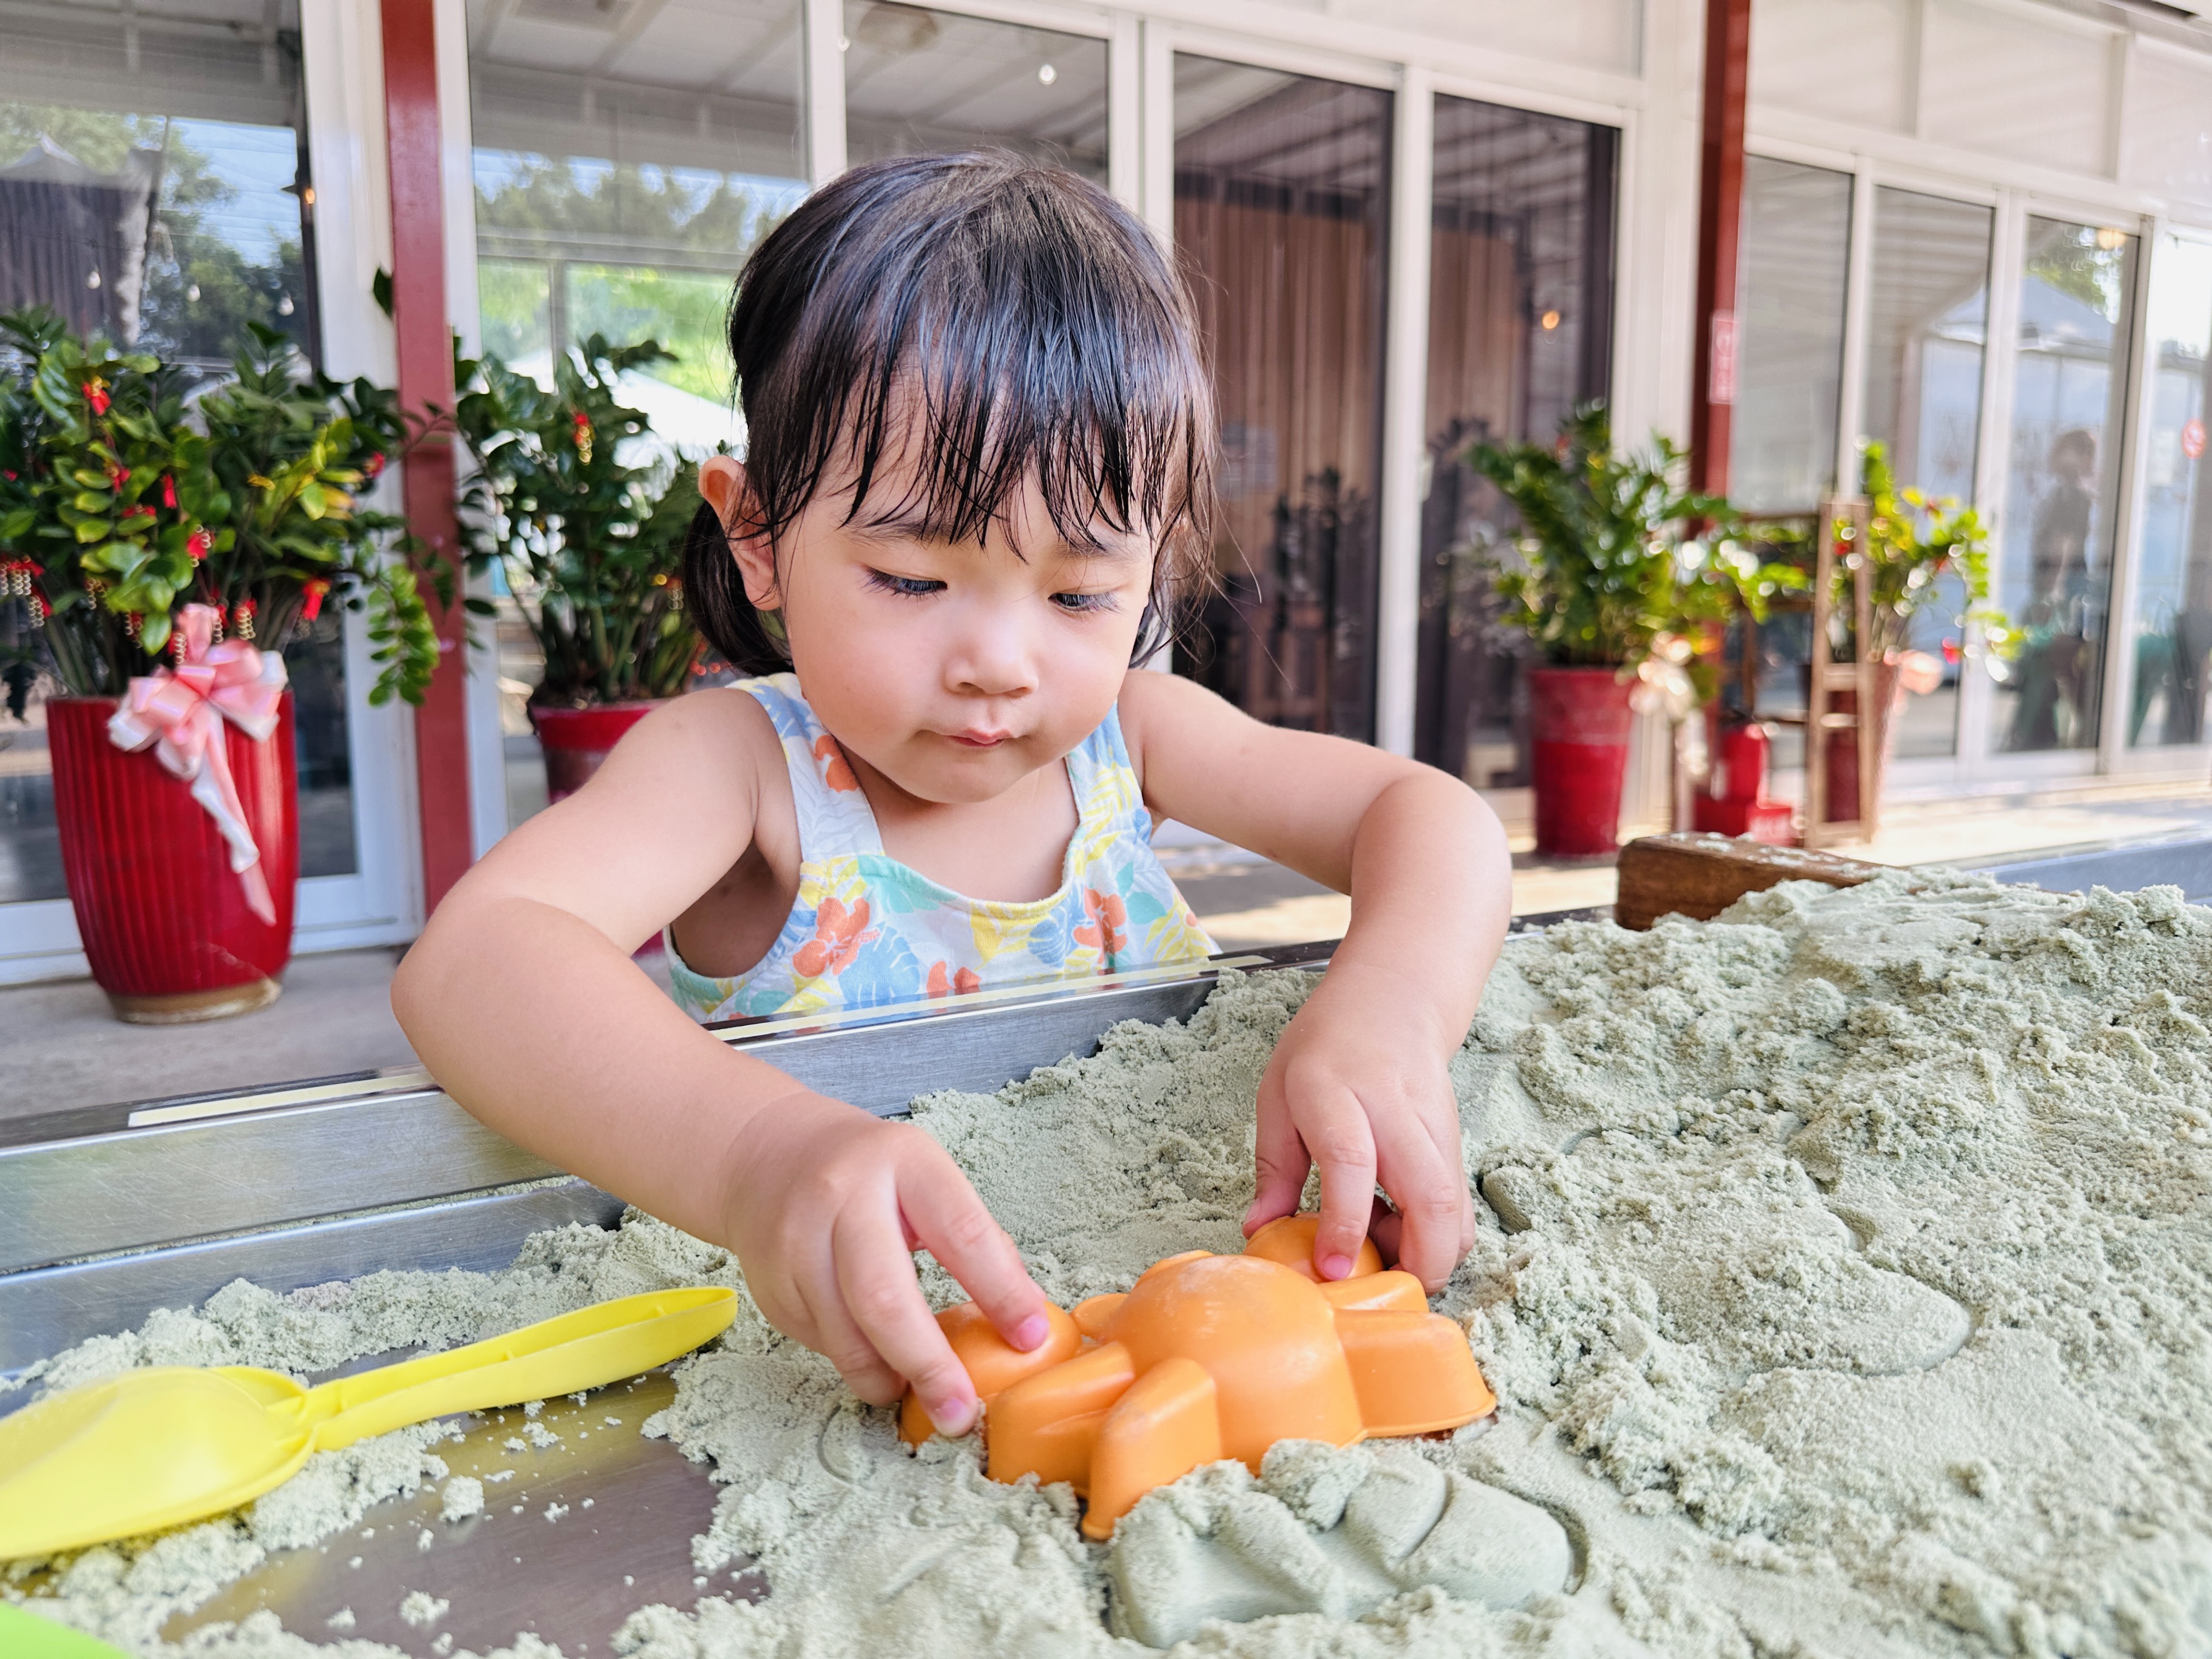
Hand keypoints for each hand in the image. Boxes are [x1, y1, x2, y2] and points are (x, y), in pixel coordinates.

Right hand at [718, 1089, 1051, 1434]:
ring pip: (845, 1336)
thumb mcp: (928, 1178)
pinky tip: (872, 1352)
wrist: (771, 1154)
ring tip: (915, 1393)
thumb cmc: (872, 1174)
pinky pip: (821, 1342)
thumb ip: (974, 1238)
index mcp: (904, 1163)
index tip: (1030, 1338)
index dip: (1000, 1292)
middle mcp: (843, 1199)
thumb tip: (1024, 1317)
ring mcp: (797, 1244)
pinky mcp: (771, 1285)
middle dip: (928, 1365)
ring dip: (887, 1378)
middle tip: (960, 1413)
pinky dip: (854, 1359)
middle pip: (885, 1298)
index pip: (961, 1234)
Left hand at [1241, 966, 1475, 1292]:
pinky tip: (1396, 1227)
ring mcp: (1435, 1129)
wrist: (1394, 1001)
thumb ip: (1274, 1167)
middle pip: (1432, 1197)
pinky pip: (1460, 1208)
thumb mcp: (1278, 1095)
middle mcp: (1395, 1111)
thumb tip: (1259, 1232)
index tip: (1333, 1271)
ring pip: (1457, 1210)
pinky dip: (1437, 1237)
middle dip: (1417, 1262)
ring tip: (1379, 1249)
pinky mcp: (1455, 1146)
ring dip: (1428, 1254)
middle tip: (1376, 1288)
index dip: (1345, 1224)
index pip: (1351, 1162)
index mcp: (1336, 1093)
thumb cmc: (1325, 1048)